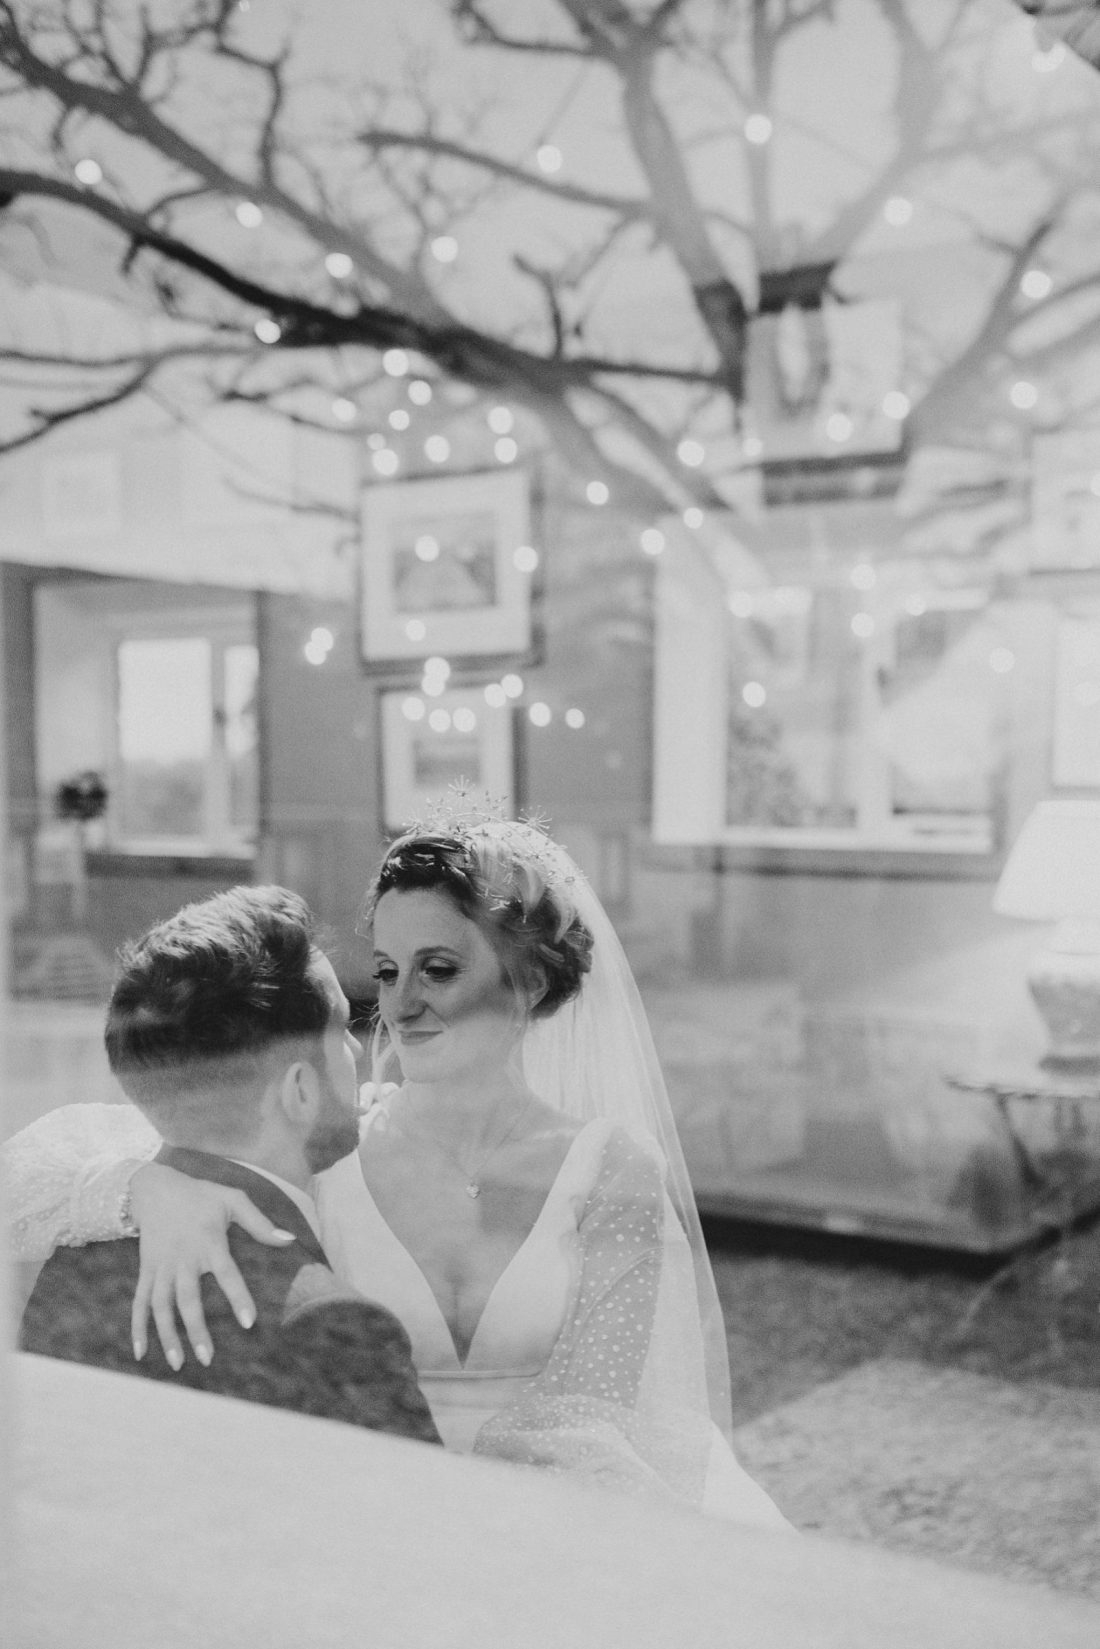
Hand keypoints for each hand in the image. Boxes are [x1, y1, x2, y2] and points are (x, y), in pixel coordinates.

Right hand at [129, 1163, 294, 1368]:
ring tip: (178, 1364)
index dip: (238, 1297)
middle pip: (188, 1299)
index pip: (226, 1273)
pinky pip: (139, 1302)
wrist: (156, 1189)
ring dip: (168, 1335)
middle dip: (196, 1330)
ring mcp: (162, 1266)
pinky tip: (142, 1353)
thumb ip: (260, 1222)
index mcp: (208, 1242)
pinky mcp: (147, 1271)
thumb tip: (290, 1239)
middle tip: (208, 1358)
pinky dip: (137, 1327)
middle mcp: (183, 1258)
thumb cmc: (202, 1196)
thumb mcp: (233, 1199)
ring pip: (161, 1306)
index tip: (248, 1323)